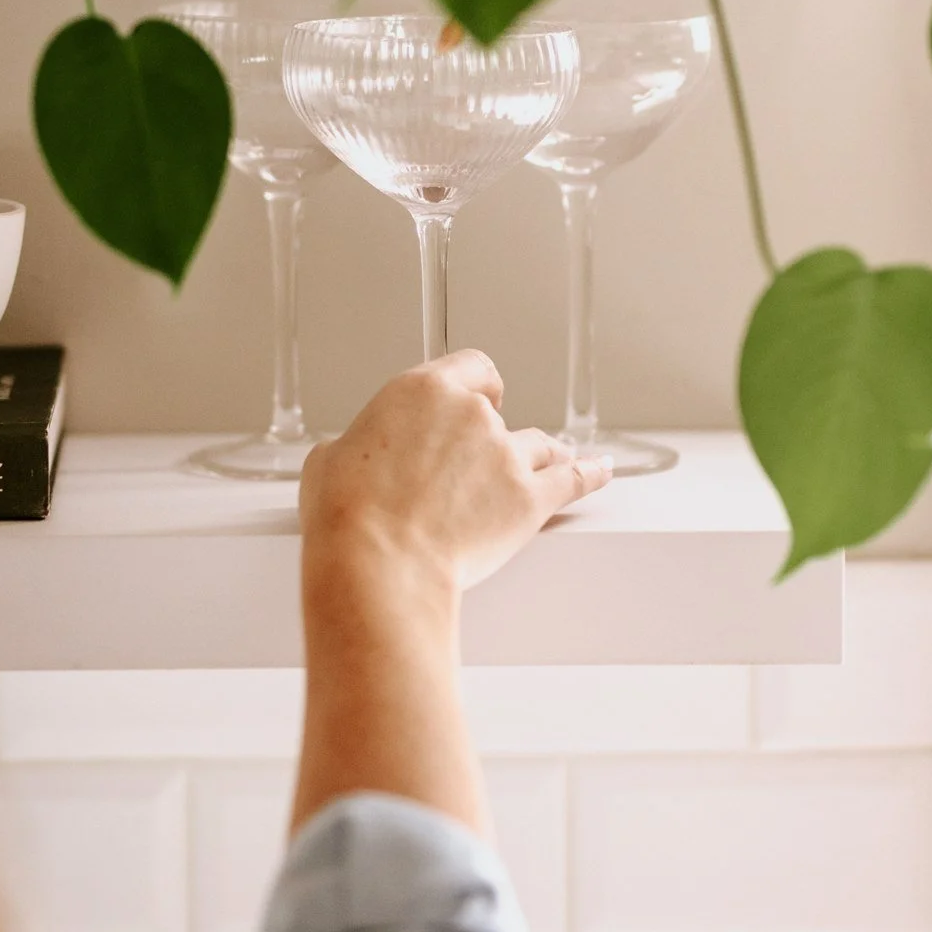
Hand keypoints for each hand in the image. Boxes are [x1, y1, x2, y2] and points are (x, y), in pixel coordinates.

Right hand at [299, 350, 610, 594]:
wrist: (377, 563)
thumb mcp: (329, 460)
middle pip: (502, 414)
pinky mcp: (531, 500)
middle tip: (474, 468)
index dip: (476, 387)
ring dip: (537, 458)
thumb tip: (353, 456)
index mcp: (422, 391)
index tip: (475, 401)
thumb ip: (358, 444)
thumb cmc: (344, 516)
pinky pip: (574, 478)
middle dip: (491, 438)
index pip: (472, 367)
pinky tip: (601, 471)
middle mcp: (473, 414)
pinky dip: (589, 474)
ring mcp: (507, 455)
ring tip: (546, 465)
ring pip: (539, 445)